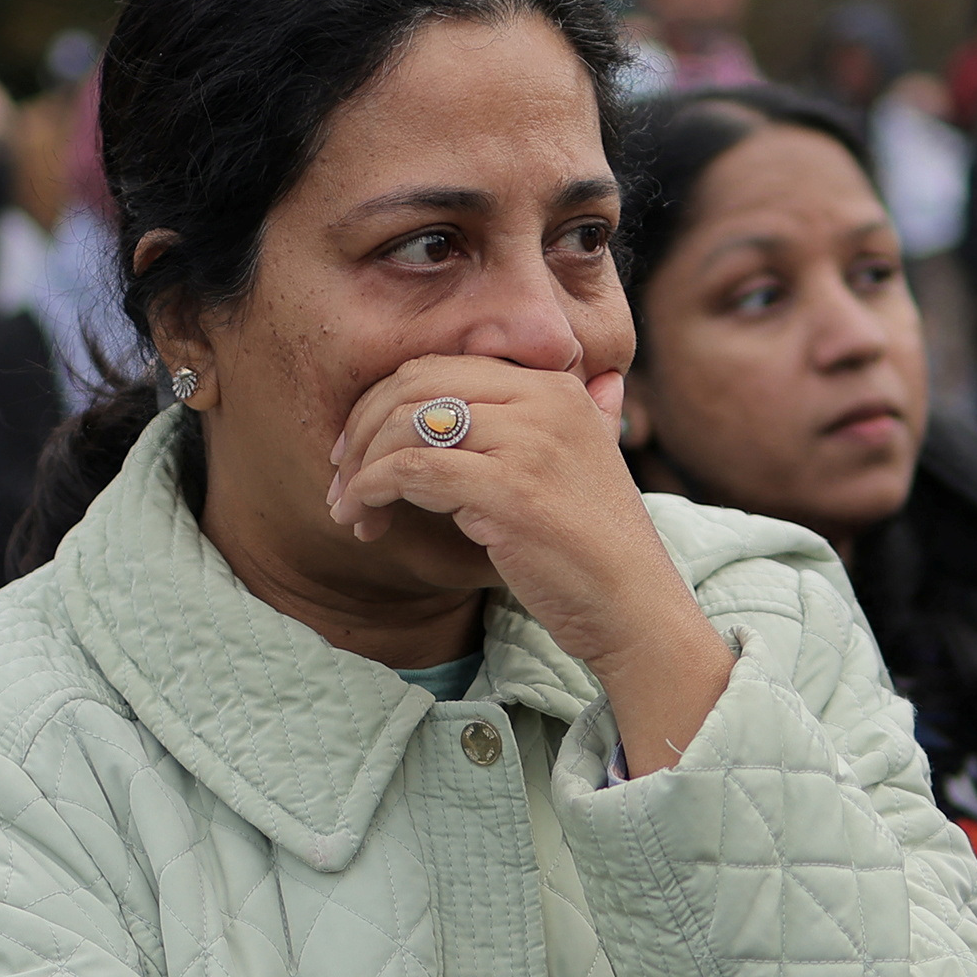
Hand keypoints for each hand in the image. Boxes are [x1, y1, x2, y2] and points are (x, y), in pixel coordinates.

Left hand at [329, 357, 737, 765]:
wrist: (637, 611)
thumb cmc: (603, 549)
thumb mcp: (600, 464)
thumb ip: (595, 415)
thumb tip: (606, 381)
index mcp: (557, 386)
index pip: (441, 365)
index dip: (385, 401)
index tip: (359, 447)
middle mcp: (544, 401)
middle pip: (416, 384)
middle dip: (362, 427)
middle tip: (339, 474)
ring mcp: (528, 443)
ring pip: (407, 425)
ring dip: (361, 467)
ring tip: (348, 508)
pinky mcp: (509, 491)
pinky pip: (413, 472)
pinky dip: (374, 492)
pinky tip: (366, 521)